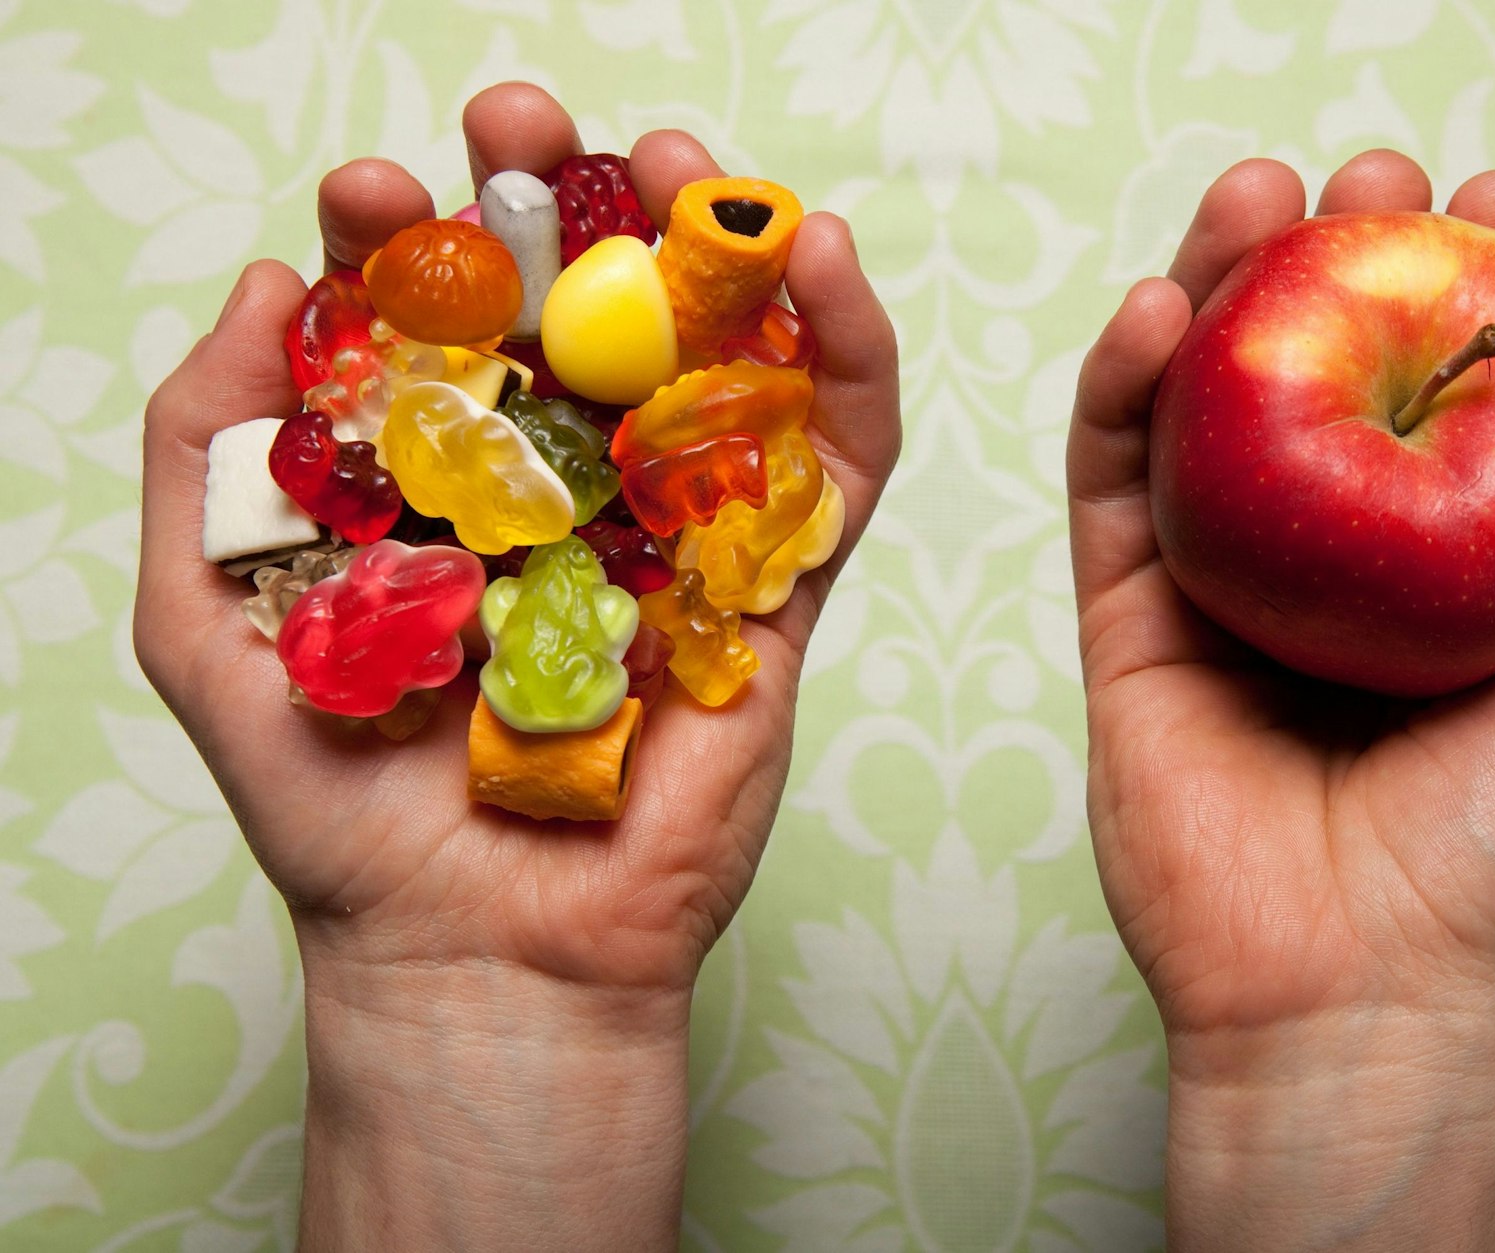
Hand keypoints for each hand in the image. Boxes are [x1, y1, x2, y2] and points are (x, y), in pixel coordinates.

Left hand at [135, 84, 899, 1250]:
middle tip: (528, 122)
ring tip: (679, 159)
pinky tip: (820, 256)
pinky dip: (852, 357)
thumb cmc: (341, 815)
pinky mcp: (779, 594)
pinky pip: (840, 463)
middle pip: (582, 308)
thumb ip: (203, 457)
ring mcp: (681, 534)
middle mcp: (568, 489)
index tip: (372, 187)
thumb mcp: (208, 628)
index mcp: (442, 482)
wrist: (478, 956)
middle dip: (561, 197)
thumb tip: (261, 286)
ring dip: (713, 240)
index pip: (432, 319)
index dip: (405, 233)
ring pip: (719, 357)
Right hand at [1069, 150, 1494, 1249]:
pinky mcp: (1131, 623)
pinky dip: (1118, 386)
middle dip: (1342, 258)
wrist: (1370, 994)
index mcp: (1458, 566)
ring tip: (1257, 193)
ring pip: (1206, 406)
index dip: (1476, 281)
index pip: (1461, 388)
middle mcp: (1339, 563)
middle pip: (1323, 373)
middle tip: (1372, 180)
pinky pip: (1109, 484)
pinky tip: (1158, 307)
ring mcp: (1226, 586)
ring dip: (1220, 284)